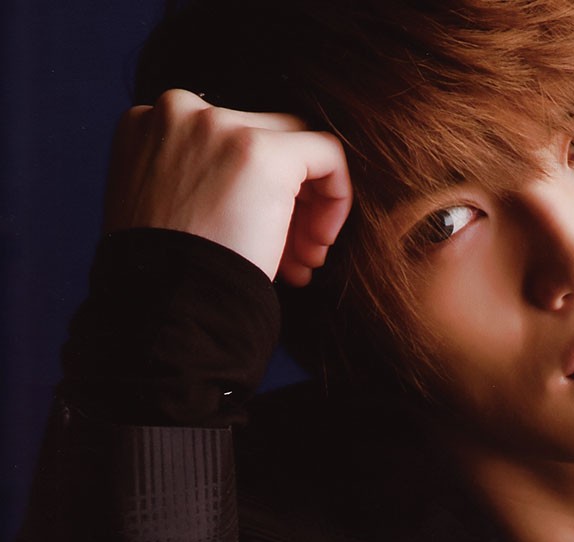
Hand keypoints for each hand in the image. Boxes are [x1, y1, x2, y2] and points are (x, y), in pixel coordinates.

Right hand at [104, 89, 351, 285]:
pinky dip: (335, 196)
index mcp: (145, 125)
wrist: (164, 305)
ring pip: (294, 149)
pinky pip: (326, 153)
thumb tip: (254, 189)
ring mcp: (220, 126)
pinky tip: (319, 241)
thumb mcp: (165, 209)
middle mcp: (179, 112)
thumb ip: (198, 180)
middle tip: (292, 255)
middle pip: (262, 142)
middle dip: (285, 202)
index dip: (251, 193)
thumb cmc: (163, 274)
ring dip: (306, 208)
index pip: (225, 144)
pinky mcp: (263, 151)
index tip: (257, 238)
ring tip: (303, 262)